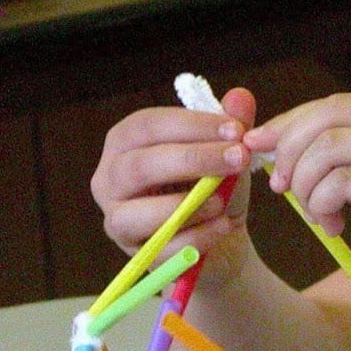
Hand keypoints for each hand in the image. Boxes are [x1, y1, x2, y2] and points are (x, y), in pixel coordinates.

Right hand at [91, 86, 257, 280]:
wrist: (222, 236)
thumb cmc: (215, 184)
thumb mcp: (227, 152)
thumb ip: (232, 125)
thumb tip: (241, 96)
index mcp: (126, 142)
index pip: (147, 126)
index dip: (191, 125)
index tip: (236, 130)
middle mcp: (110, 178)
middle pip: (138, 166)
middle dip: (192, 160)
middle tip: (239, 158)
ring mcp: (117, 219)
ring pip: (135, 214)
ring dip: (186, 206)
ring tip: (223, 200)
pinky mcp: (135, 254)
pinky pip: (161, 248)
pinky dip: (198, 237)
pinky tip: (226, 226)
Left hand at [244, 92, 350, 308]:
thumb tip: (293, 155)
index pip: (340, 103)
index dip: (293, 122)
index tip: (263, 147)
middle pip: (328, 117)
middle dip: (289, 150)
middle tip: (281, 186)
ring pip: (330, 149)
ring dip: (307, 185)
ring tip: (317, 215)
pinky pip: (344, 182)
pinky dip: (324, 203)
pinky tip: (334, 226)